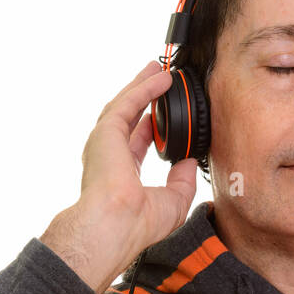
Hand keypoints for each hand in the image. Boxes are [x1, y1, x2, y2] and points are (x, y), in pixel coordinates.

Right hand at [41, 61, 199, 293]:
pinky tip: (160, 76)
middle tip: (158, 80)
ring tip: (159, 69)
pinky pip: (129, 101)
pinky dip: (145, 87)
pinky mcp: (107, 131)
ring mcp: (105, 142)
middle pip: (128, 117)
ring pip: (126, 104)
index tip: (163, 115)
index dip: (150, 126)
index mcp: (121, 174)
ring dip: (143, 85)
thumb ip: (182, 180)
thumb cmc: (139, 223)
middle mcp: (109, 155)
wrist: (117, 223)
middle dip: (143, 96)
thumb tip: (189, 161)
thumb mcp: (173, 201)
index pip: (136, 143)